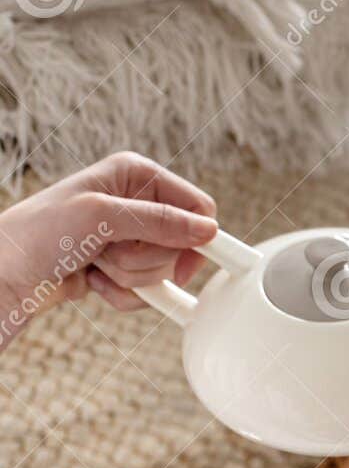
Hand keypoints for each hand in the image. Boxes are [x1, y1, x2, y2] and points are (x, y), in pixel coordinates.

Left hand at [0, 152, 216, 345]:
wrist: (5, 273)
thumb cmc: (39, 234)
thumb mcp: (102, 218)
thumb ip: (160, 221)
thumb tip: (209, 230)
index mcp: (136, 174)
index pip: (198, 206)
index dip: (196, 237)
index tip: (182, 265)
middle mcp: (137, 202)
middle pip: (182, 244)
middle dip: (147, 259)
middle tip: (110, 253)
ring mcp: (130, 236)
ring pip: (163, 270)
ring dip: (129, 277)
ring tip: (94, 263)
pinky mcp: (123, 265)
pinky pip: (147, 290)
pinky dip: (122, 293)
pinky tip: (92, 279)